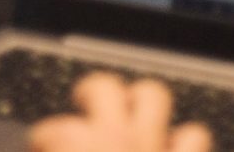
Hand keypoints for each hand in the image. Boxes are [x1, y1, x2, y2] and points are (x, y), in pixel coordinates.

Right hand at [29, 73, 211, 151]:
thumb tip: (40, 149)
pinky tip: (172, 146)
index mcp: (74, 146)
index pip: (49, 130)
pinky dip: (185, 140)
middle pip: (103, 88)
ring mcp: (154, 147)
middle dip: (91, 93)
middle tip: (82, 108)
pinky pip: (194, 136)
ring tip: (128, 114)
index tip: (39, 148)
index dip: (40, 141)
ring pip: (153, 96)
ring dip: (141, 103)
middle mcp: (116, 138)